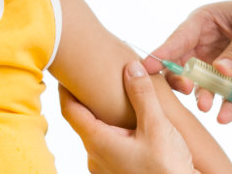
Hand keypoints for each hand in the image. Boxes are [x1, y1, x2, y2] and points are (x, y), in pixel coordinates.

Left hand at [60, 63, 195, 173]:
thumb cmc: (166, 168)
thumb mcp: (157, 126)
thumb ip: (142, 95)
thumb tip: (131, 68)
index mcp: (98, 142)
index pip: (70, 111)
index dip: (65, 90)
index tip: (65, 74)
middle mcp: (95, 157)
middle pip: (84, 123)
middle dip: (92, 102)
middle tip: (100, 82)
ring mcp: (104, 169)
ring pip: (98, 137)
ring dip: (106, 120)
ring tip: (121, 104)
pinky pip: (109, 149)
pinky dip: (116, 134)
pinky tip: (133, 129)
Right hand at [146, 0, 231, 124]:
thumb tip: (221, 70)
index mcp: (204, 22)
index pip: (179, 38)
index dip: (163, 52)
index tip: (146, 66)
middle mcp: (206, 46)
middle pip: (184, 67)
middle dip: (182, 80)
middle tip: (186, 90)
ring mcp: (219, 68)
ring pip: (203, 86)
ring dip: (202, 96)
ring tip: (205, 105)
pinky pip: (227, 99)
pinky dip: (226, 108)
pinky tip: (225, 116)